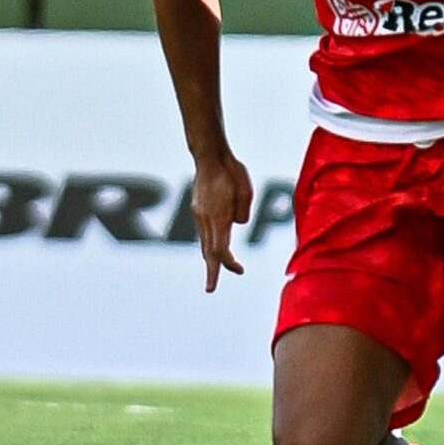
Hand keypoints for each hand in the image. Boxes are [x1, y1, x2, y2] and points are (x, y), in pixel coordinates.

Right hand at [189, 150, 253, 291]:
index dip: (227, 264)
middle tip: (211, 289)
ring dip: (209, 259)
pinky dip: (207, 244)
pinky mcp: (197, 209)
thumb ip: (243, 211)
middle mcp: (206, 218)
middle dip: (213, 270)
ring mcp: (199, 214)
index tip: (238, 270)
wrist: (209, 155)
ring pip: (203, 243)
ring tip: (213, 273)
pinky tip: (210, 250)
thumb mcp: (246, 190)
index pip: (220, 248)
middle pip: (208, 251)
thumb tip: (237, 223)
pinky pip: (203, 233)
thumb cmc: (232, 171)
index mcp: (219, 216)